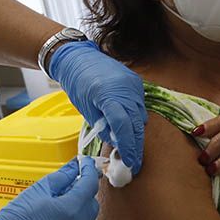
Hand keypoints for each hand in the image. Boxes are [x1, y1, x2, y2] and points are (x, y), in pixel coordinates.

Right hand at [0, 158, 100, 219]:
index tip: (84, 163)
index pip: (91, 184)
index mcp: (72, 210)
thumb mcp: (36, 191)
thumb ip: (60, 178)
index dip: (89, 170)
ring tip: (54, 204)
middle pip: (91, 204)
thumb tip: (73, 168)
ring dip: (75, 210)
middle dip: (84, 192)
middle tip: (69, 182)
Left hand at [49, 40, 147, 172]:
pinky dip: (136, 118)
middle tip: (134, 162)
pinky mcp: (136, 82)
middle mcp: (125, 89)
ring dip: (137, 133)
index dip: (128, 147)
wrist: (79, 57)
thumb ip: (103, 127)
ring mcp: (133, 84)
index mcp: (108, 96)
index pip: (123, 127)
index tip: (129, 163)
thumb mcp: (86, 109)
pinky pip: (140, 105)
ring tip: (132, 149)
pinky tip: (130, 128)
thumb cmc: (77, 83)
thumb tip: (117, 144)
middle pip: (136, 124)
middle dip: (136, 145)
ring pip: (141, 116)